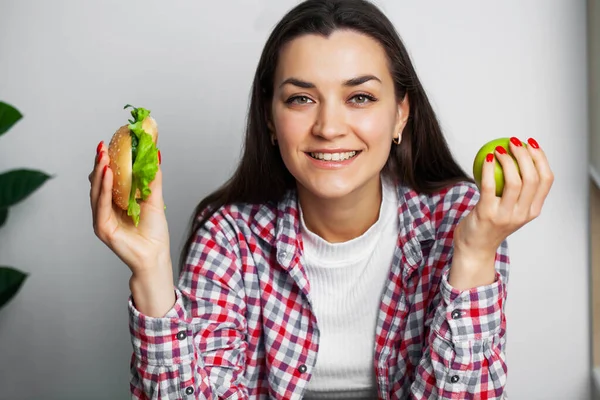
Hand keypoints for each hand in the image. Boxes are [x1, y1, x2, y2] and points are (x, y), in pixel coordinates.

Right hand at [89, 141, 171, 276]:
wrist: (155, 255)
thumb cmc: (154, 232)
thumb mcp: (155, 199)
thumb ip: (152, 179)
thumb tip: (156, 155)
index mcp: (116, 202)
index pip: (108, 178)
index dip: (108, 161)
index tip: (110, 144)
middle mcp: (105, 209)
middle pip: (99, 182)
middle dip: (100, 163)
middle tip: (103, 146)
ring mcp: (102, 218)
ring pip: (97, 191)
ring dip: (100, 172)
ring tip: (104, 156)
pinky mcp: (102, 227)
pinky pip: (101, 204)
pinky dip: (104, 188)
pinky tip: (107, 174)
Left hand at [455, 137, 553, 257]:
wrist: (474, 248)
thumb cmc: (490, 224)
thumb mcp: (511, 209)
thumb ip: (517, 192)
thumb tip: (517, 157)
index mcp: (533, 210)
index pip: (546, 180)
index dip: (541, 158)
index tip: (532, 143)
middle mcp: (523, 214)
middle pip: (532, 178)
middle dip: (526, 155)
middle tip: (514, 142)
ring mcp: (506, 215)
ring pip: (515, 182)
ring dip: (508, 160)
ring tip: (500, 148)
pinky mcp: (487, 214)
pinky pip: (489, 186)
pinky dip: (488, 169)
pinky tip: (487, 157)